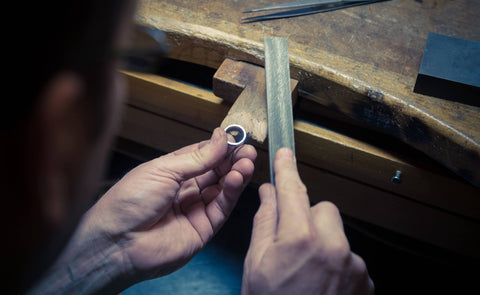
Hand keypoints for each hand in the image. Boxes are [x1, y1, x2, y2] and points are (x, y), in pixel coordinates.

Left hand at [63, 128, 255, 288]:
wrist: (118, 242)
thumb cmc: (128, 203)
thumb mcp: (163, 169)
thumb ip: (197, 157)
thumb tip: (220, 138)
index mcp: (172, 171)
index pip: (204, 155)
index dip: (221, 147)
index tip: (236, 137)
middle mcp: (185, 189)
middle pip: (217, 171)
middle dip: (233, 160)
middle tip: (247, 150)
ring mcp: (195, 209)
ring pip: (223, 188)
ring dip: (237, 174)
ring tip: (246, 163)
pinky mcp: (203, 228)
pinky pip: (222, 207)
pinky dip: (232, 192)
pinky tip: (237, 178)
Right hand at [242, 148, 372, 294]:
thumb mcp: (256, 265)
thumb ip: (264, 223)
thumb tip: (267, 194)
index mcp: (298, 239)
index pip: (291, 190)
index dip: (286, 169)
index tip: (285, 154)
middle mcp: (332, 246)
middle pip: (322, 210)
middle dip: (306, 218)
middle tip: (292, 242)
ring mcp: (352, 264)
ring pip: (336, 233)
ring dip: (323, 242)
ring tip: (307, 271)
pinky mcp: (365, 279)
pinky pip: (349, 255)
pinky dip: (336, 263)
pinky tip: (322, 283)